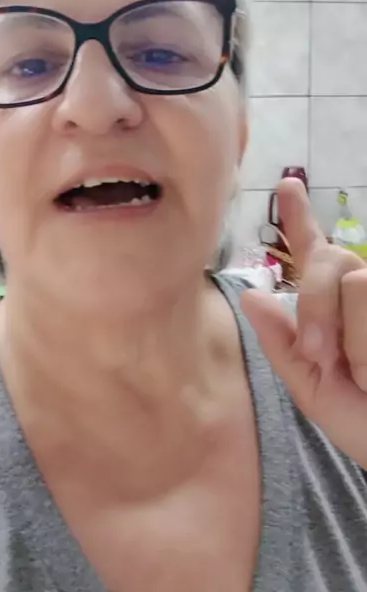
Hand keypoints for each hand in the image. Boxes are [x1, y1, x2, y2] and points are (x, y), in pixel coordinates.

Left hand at [240, 178, 366, 469]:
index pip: (313, 252)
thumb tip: (250, 297)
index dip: (299, 216)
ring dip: (354, 337)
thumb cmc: (365, 423)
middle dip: (315, 305)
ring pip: (358, 282)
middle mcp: (362, 291)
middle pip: (331, 258)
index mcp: (329, 309)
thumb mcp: (314, 391)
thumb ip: (282, 346)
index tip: (287, 184)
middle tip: (320, 354)